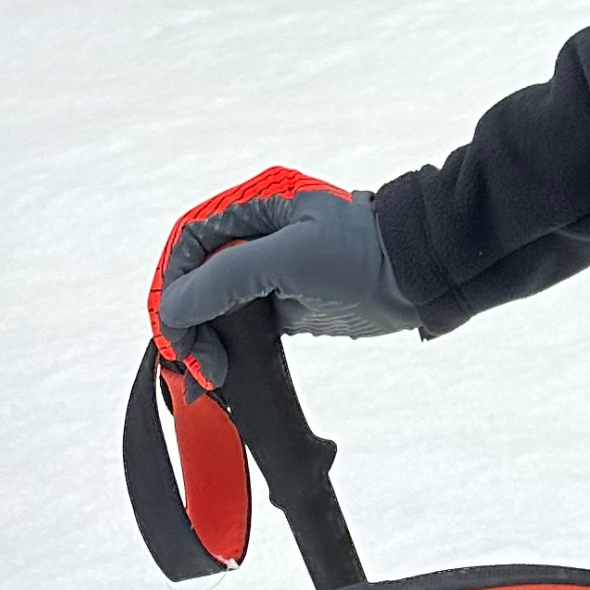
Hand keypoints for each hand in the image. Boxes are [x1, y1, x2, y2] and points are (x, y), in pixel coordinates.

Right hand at [153, 168, 419, 398]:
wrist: (415, 277)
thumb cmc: (362, 253)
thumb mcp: (292, 258)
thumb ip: (229, 277)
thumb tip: (173, 306)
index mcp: (253, 207)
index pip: (189, 245)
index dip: (174, 288)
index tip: (179, 331)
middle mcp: (254, 236)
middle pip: (195, 280)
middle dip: (187, 324)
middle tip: (199, 368)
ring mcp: (267, 271)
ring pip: (212, 308)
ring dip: (201, 343)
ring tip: (208, 382)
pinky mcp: (281, 304)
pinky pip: (236, 328)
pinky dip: (223, 352)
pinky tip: (222, 377)